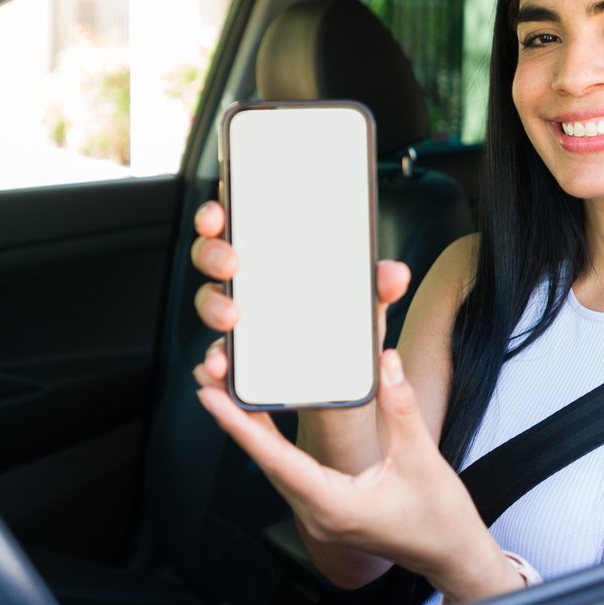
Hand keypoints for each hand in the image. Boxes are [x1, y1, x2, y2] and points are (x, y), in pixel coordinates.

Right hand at [188, 200, 411, 396]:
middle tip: (232, 263)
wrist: (339, 391)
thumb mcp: (364, 308)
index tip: (218, 213)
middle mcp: (248, 282)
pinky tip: (221, 363)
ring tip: (232, 317)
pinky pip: (216, 353)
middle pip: (211, 255)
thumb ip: (377, 289)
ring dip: (213, 306)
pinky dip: (214, 358)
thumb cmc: (343, 331)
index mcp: (274, 257)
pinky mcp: (237, 358)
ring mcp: (237, 318)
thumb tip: (396, 274)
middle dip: (212, 253)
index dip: (217, 213)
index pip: (237, 223)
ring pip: (208, 302)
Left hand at [195, 348, 524, 604]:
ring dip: (248, 428)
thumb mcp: (421, 457)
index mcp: (335, 505)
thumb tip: (383, 362)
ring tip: (226, 389)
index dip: (241, 426)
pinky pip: (288, 470)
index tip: (212, 398)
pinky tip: (262, 417)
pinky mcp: (326, 507)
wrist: (451, 554)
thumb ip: (399, 407)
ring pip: (272, 466)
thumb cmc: (439, 518)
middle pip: (264, 460)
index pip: (276, 460)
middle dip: (234, 418)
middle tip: (210, 378)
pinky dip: (270, 441)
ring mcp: (320, 513)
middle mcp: (319, 513)